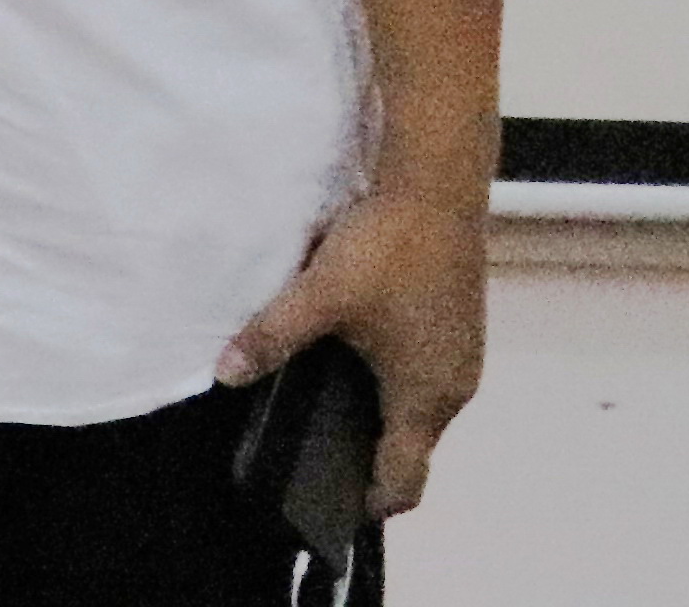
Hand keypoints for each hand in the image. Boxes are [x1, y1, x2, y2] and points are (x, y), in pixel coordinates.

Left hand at [220, 184, 484, 521]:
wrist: (437, 184)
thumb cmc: (388, 249)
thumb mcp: (321, 295)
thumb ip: (272, 338)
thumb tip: (225, 374)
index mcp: (425, 398)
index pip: (405, 481)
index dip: (368, 503)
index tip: (328, 505)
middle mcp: (454, 388)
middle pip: (412, 446)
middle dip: (366, 455)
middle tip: (309, 446)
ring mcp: (463, 355)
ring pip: (420, 407)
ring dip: (381, 411)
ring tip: (324, 399)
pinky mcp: (460, 324)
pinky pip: (426, 373)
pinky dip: (395, 379)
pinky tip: (355, 353)